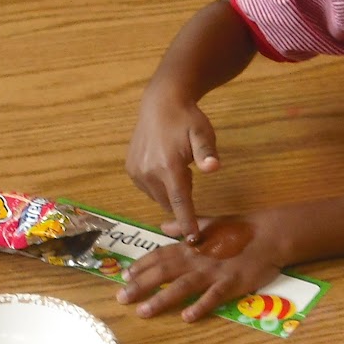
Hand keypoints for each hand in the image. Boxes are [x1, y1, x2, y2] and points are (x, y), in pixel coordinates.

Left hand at [116, 215, 279, 321]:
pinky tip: (187, 317)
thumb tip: (165, 224)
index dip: (142, 266)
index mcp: (191, 245)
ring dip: (161, 299)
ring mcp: (213, 271)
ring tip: (143, 312)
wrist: (270, 234)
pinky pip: (213, 297)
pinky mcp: (231, 283)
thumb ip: (186, 227)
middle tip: (121, 298)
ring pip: (182, 286)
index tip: (125, 276)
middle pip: (163, 272)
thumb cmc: (240, 230)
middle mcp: (197, 258)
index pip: (161, 255)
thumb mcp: (210, 223)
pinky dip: (200, 306)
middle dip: (141, 285)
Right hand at [125, 90, 219, 242]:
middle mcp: (149, 173)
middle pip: (169, 202)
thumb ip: (207, 153)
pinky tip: (164, 165)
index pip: (180, 203)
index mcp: (169, 167)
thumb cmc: (187, 118)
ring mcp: (137, 172)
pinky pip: (148, 188)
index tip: (193, 241)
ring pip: (158, 197)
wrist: (160, 102)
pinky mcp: (130, 169)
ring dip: (169, 191)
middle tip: (187, 173)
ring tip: (175, 166)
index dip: (187, 222)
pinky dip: (158, 184)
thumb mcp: (203, 132)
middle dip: (181, 198)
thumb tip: (213, 168)